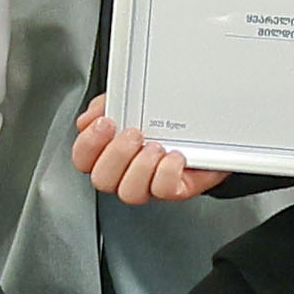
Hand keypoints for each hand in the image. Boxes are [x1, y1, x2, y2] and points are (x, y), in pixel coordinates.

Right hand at [70, 93, 212, 205]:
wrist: (210, 130)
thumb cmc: (168, 119)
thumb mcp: (136, 101)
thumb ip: (109, 104)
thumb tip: (88, 117)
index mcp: (111, 152)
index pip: (83, 159)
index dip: (88, 145)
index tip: (104, 122)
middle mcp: (127, 172)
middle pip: (102, 180)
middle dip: (115, 154)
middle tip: (134, 133)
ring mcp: (150, 184)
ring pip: (129, 192)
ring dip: (140, 166)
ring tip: (156, 145)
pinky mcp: (175, 189)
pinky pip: (163, 191)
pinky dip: (167, 172)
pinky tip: (175, 155)